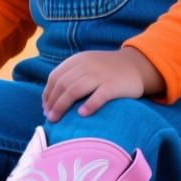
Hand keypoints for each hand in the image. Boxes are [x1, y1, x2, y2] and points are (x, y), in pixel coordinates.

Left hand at [42, 47, 163, 120]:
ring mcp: (100, 75)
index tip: (45, 108)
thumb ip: (71, 76)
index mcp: (78, 60)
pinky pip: (99, 95)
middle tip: (50, 117)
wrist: (136, 65)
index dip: (48, 93)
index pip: (55, 76)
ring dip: (63, 106)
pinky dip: (89, 105)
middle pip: (63, 84)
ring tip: (57, 119)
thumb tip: (51, 100)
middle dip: (53, 102)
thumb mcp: (87, 65)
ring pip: (75, 90)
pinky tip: (82, 114)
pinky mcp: (113, 85)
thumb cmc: (107, 70)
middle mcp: (87, 66)